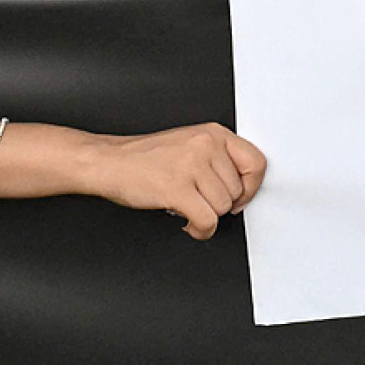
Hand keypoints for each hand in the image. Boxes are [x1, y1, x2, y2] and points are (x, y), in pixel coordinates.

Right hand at [78, 122, 265, 239]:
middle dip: (218, 204)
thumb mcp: (190, 144)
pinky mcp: (177, 188)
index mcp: (214, 133)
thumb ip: (218, 158)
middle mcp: (206, 145)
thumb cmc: (145, 157)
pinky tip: (189, 224)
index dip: (251, 187)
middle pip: (237, 191)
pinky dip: (201, 230)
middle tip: (198, 201)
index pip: (256, 163)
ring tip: (188, 208)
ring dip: (206, 216)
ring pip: (222, 208)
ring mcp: (191, 166)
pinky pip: (207, 221)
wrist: (108, 162)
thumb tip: (244, 185)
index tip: (240, 197)